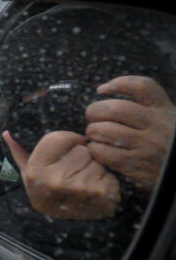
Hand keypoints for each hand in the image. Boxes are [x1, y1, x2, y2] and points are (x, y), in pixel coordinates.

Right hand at [4, 130, 120, 220]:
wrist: (67, 228)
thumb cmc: (49, 195)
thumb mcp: (30, 175)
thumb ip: (19, 152)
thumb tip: (7, 133)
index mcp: (35, 173)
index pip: (58, 138)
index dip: (65, 143)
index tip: (64, 154)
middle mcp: (55, 181)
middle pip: (81, 149)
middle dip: (81, 158)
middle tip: (74, 174)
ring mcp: (79, 188)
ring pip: (97, 159)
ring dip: (94, 168)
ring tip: (84, 182)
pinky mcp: (102, 194)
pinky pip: (110, 171)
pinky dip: (106, 179)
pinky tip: (96, 189)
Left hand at [85, 76, 175, 190]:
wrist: (174, 176)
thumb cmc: (164, 145)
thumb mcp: (164, 121)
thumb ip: (144, 108)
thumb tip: (106, 92)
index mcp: (164, 110)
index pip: (143, 87)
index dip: (119, 83)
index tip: (102, 89)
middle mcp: (156, 124)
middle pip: (116, 108)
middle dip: (95, 111)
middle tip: (92, 118)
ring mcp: (146, 144)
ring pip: (105, 130)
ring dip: (92, 132)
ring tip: (94, 135)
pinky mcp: (134, 164)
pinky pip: (103, 152)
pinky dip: (94, 149)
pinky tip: (97, 150)